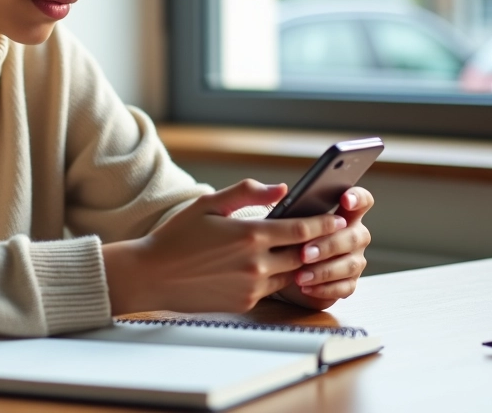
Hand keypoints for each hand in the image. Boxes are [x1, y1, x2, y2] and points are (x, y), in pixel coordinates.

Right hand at [102, 179, 339, 314]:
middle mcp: (255, 264)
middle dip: (319, 244)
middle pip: (303, 254)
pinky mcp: (244, 303)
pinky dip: (277, 278)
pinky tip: (276, 267)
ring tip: (309, 250)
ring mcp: (251, 287)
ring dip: (301, 263)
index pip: (301, 230)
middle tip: (334, 234)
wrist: (152, 275)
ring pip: (291, 274)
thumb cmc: (178, 236)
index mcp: (249, 235)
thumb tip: (282, 189)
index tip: (338, 217)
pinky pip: (271, 289)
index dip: (324, 223)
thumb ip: (247, 192)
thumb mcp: (209, 204)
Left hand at [274, 186, 373, 310]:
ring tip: (299, 275)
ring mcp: (353, 259)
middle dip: (330, 244)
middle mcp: (353, 234)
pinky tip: (305, 287)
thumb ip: (265, 196)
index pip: (362, 200)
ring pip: (351, 264)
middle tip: (304, 253)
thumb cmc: (276, 234)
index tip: (345, 200)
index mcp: (342, 212)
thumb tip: (280, 189)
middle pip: (357, 236)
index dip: (358, 198)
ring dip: (325, 270)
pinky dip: (324, 287)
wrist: (274, 269)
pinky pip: (344, 287)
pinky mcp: (347, 283)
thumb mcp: (266, 213)